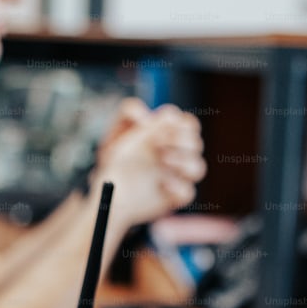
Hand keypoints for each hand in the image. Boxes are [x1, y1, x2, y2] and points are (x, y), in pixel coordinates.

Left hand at [93, 103, 206, 225]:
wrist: (108, 187)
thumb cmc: (115, 156)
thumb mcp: (116, 129)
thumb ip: (129, 110)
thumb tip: (147, 116)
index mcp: (169, 136)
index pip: (189, 124)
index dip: (179, 124)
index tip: (158, 129)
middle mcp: (177, 155)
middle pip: (197, 143)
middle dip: (180, 141)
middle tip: (157, 144)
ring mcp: (176, 177)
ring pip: (198, 168)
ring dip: (183, 162)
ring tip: (162, 161)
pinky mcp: (173, 197)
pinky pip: (188, 192)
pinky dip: (178, 187)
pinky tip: (161, 183)